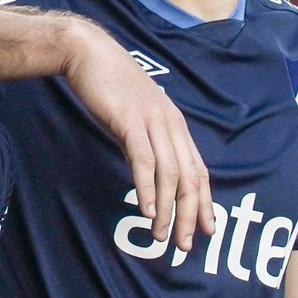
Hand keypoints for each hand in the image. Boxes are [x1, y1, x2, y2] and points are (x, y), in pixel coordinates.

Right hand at [59, 21, 214, 249]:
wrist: (89, 54)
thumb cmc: (110, 86)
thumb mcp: (135, 118)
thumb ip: (146, 144)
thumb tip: (148, 175)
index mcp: (175, 124)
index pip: (198, 169)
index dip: (206, 201)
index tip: (207, 229)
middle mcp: (171, 124)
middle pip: (189, 176)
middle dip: (191, 213)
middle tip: (186, 244)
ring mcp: (152, 122)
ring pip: (169, 173)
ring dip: (168, 208)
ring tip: (161, 235)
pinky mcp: (131, 120)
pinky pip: (144, 160)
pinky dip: (146, 188)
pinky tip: (146, 209)